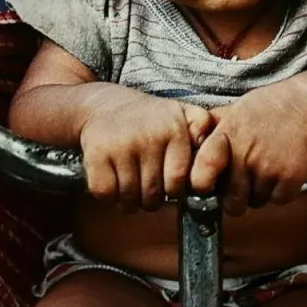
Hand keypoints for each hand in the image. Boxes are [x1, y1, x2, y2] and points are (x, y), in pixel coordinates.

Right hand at [78, 91, 213, 211]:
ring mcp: (120, 146)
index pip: (178, 182)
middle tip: (147, 187)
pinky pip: (105, 193)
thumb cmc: (147, 118)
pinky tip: (113, 181)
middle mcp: (148, 138)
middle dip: (151, 200)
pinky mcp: (96, 154)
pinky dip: (108, 195)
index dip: (173, 191)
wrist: (104, 105)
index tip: (167, 185)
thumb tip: (210, 144)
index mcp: (173, 130)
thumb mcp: (180, 113)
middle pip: (153, 196)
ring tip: (131, 185)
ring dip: (129, 201)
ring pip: (129, 198)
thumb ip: (202, 125)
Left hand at [191, 79, 306, 215]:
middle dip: (237, 196)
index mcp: (225, 138)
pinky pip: (278, 200)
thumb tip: (189, 143)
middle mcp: (244, 156)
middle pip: (231, 202)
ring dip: (260, 192)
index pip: (200, 178)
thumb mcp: (236, 109)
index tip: (208, 185)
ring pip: (256, 202)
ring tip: (268, 167)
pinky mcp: (291, 178)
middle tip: (246, 179)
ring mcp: (268, 169)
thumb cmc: (271, 105)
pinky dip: (281, 191)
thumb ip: (213, 128)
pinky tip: (283, 170)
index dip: (203, 186)